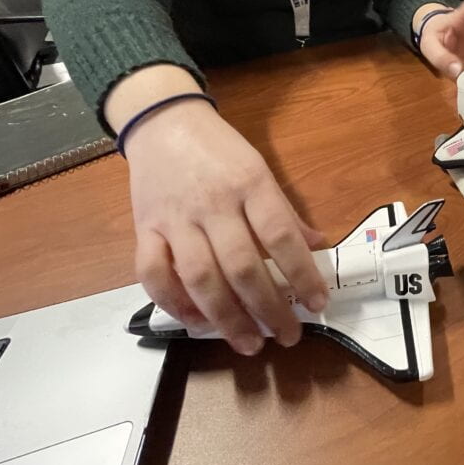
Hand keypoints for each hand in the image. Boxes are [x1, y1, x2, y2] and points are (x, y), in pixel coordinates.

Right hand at [124, 99, 327, 355]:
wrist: (163, 122)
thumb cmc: (219, 149)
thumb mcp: (260, 168)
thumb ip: (285, 211)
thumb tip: (317, 245)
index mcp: (251, 184)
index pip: (281, 237)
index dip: (302, 274)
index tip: (318, 303)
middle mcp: (214, 205)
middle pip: (242, 267)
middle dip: (268, 308)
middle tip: (287, 336)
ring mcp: (176, 219)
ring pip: (200, 279)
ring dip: (226, 318)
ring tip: (249, 343)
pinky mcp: (145, 229)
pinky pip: (154, 274)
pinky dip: (174, 304)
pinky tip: (196, 322)